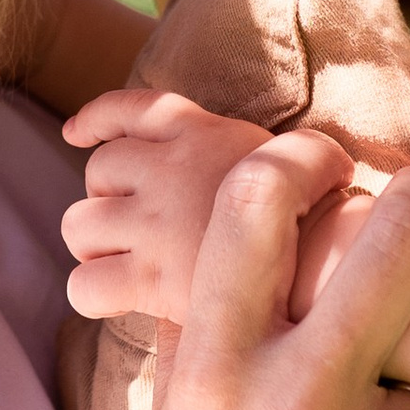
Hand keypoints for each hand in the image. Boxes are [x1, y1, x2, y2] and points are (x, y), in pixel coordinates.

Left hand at [62, 89, 345, 324]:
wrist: (334, 267)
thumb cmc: (323, 223)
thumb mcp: (292, 161)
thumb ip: (248, 158)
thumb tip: (249, 165)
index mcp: (204, 133)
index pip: (132, 108)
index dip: (96, 119)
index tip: (75, 133)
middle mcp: (170, 171)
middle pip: (98, 171)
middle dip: (105, 197)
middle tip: (135, 227)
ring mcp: (155, 224)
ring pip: (79, 225)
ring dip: (92, 244)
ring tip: (124, 261)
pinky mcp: (152, 278)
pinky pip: (85, 285)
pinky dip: (91, 293)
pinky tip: (114, 300)